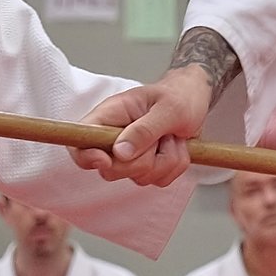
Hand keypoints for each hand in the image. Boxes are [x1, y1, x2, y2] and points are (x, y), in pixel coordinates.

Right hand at [68, 66, 211, 187]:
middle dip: (142, 159)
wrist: (196, 99)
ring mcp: (131, 155)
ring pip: (139, 177)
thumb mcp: (168, 108)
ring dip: (165, 159)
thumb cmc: (179, 95)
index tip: (105, 160)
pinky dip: (174, 166)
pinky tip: (177, 145)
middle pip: (111, 170)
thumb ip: (144, 130)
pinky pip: (158, 180)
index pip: (80, 142)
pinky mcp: (147, 166)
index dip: (85, 157)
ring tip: (172, 135)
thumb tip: (120, 152)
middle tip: (162, 136)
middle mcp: (115, 138)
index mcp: (111, 116)